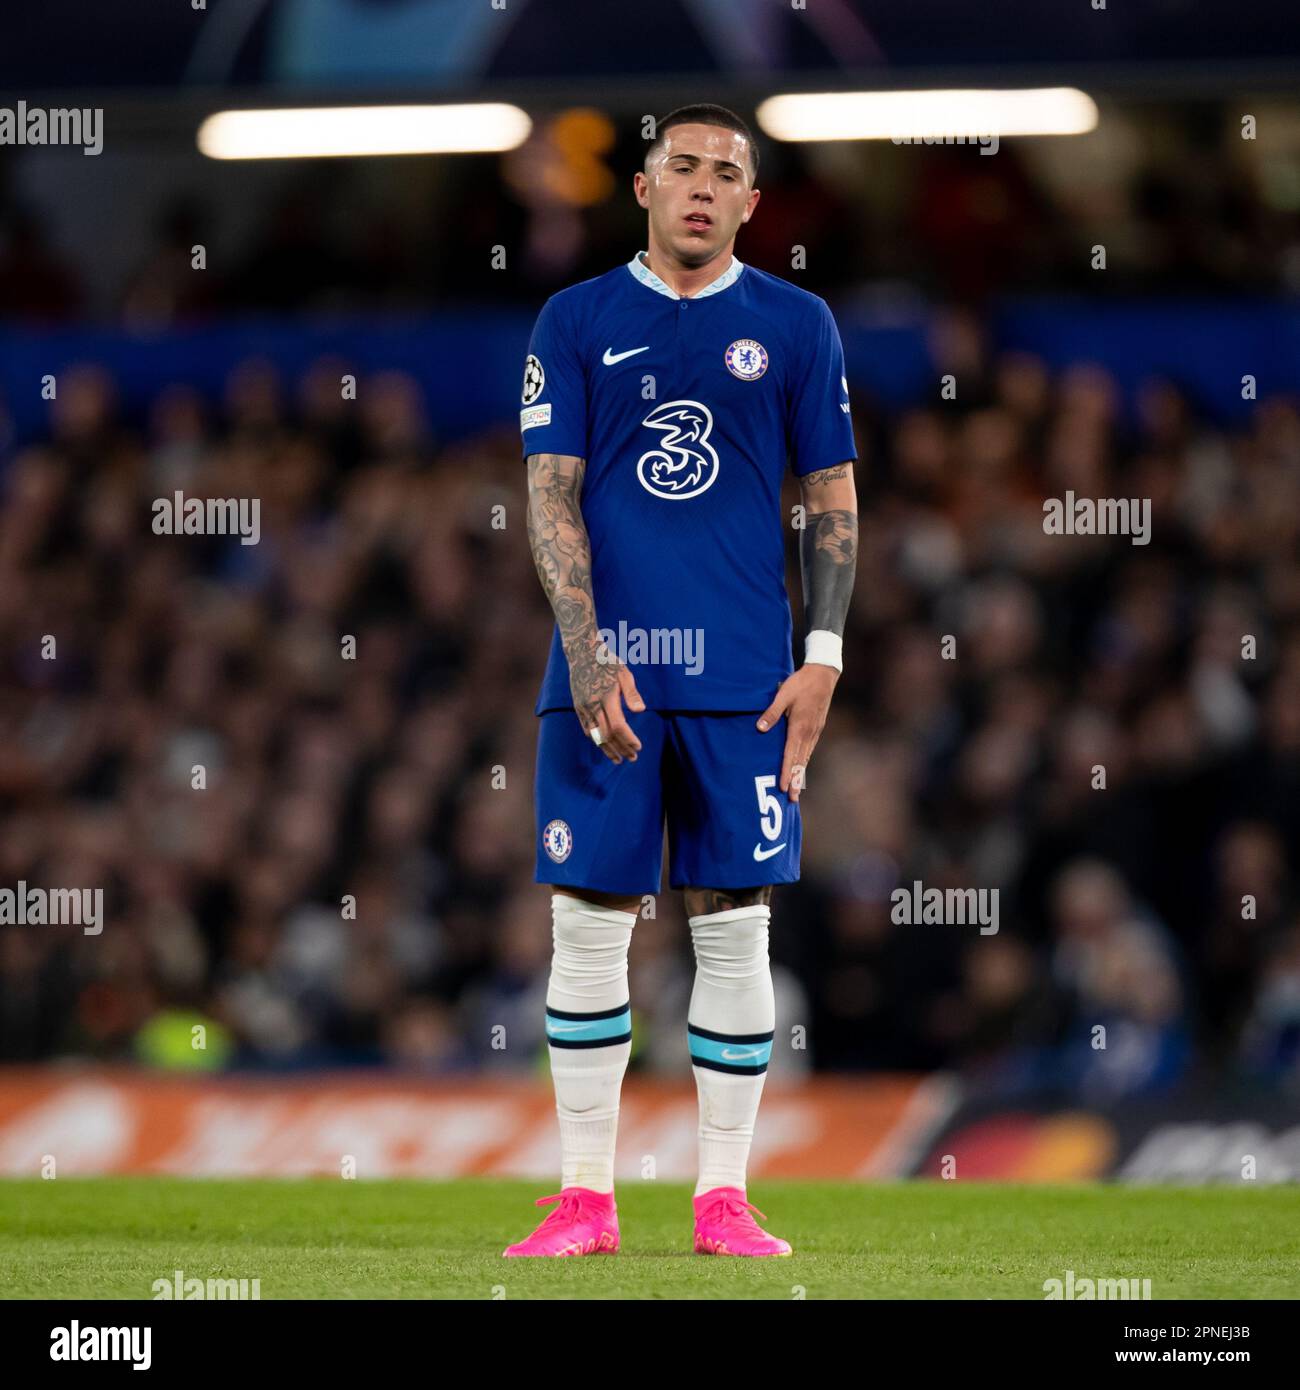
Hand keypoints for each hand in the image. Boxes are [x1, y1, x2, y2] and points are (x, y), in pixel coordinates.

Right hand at [568, 638, 644, 763]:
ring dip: (608, 749)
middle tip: (633, 758)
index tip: (638, 747)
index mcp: (606, 697)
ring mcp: (583, 708)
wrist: (582, 654)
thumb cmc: (608, 662)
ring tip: (618, 759)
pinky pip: (587, 729)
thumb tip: (641, 711)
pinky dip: (597, 740)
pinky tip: (605, 746)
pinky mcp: (578, 707)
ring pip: (596, 736)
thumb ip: (632, 694)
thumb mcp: (624, 674)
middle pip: (607, 735)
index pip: (618, 726)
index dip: (628, 739)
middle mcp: (592, 705)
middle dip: (621, 748)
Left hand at [756, 663, 838, 802]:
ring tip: (798, 790)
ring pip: (806, 757)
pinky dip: (805, 762)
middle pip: (801, 761)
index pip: (791, 754)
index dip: (787, 772)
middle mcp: (809, 733)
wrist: (824, 674)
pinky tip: (802, 768)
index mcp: (799, 726)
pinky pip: (809, 749)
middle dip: (796, 780)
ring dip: (801, 774)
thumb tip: (760, 728)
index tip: (784, 787)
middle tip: (793, 799)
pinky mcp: (817, 728)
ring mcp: (815, 731)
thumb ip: (772, 712)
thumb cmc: (801, 683)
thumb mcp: (783, 694)